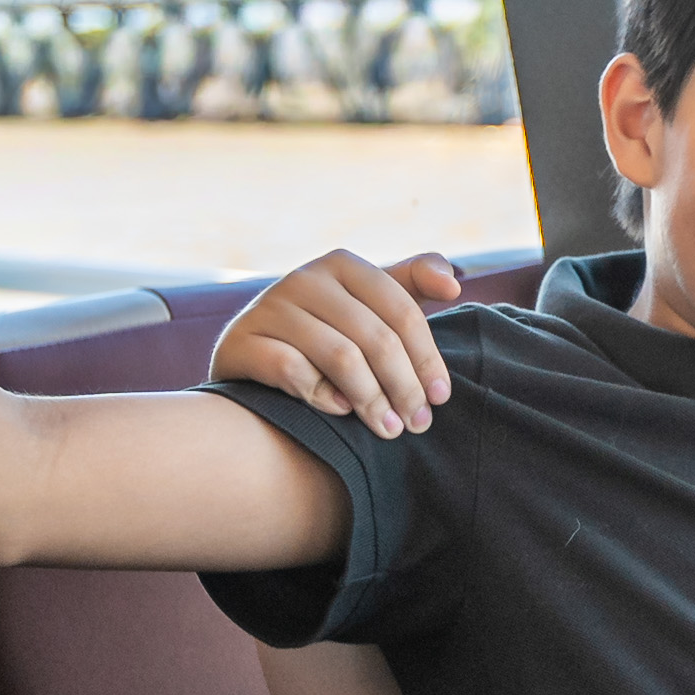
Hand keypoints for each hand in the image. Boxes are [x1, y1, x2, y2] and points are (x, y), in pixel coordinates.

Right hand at [210, 249, 462, 438]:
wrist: (250, 354)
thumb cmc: (325, 330)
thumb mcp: (367, 303)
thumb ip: (411, 286)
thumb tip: (453, 283)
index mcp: (343, 265)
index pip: (402, 311)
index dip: (427, 357)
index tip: (441, 398)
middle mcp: (304, 278)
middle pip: (375, 338)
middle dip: (404, 387)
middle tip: (418, 424)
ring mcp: (269, 308)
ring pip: (340, 356)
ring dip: (371, 400)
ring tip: (389, 429)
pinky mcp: (241, 340)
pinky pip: (292, 370)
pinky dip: (322, 395)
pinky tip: (341, 411)